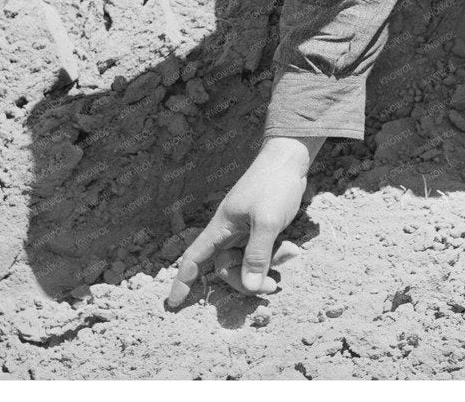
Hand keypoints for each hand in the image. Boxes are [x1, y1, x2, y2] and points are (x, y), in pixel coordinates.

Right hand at [166, 134, 323, 306]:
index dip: (182, 281)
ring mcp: (246, 231)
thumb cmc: (273, 186)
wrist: (290, 160)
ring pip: (248, 263)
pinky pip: (263, 253)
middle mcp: (230, 232)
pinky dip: (276, 255)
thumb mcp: (266, 222)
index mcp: (220, 228)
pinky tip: (291, 248)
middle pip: (226, 268)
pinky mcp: (262, 230)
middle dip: (246, 281)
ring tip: (290, 253)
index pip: (194, 258)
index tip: (173, 304)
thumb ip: (258, 256)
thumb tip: (251, 287)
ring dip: (267, 266)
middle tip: (272, 286)